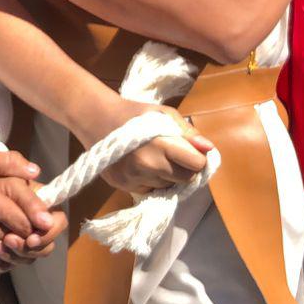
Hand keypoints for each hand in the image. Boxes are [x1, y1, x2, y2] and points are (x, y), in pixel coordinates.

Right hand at [0, 149, 55, 266]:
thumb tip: (35, 171)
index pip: (24, 221)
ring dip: (18, 248)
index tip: (48, 222)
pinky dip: (2, 256)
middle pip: (19, 240)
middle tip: (37, 227)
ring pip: (7, 254)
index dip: (40, 223)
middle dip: (32, 235)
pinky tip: (4, 243)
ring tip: (21, 235)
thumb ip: (9, 162)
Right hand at [77, 96, 212, 195]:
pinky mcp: (124, 187)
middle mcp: (148, 166)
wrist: (95, 119)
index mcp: (160, 145)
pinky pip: (151, 190)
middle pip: (185, 179)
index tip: (191, 151)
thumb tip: (208, 149)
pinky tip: (143, 165)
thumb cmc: (134, 114)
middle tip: (175, 155)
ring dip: (168, 176)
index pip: (196, 165)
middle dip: (186, 169)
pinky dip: (153, 181)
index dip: (198, 158)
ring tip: (156, 158)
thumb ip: (187, 131)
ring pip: (168, 186)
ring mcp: (135, 179)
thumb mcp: (163, 114)